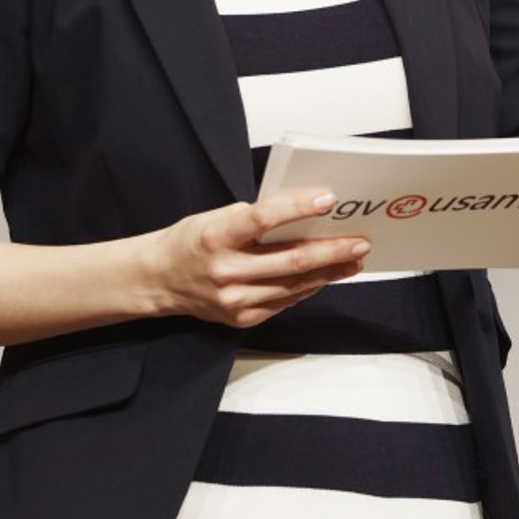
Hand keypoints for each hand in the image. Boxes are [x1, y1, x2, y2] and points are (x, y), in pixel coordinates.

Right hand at [141, 188, 368, 327]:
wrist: (158, 280)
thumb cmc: (192, 242)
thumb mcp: (217, 218)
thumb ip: (256, 218)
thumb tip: (303, 212)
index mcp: (216, 236)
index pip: (263, 219)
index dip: (298, 208)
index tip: (328, 199)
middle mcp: (225, 271)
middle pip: (290, 261)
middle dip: (331, 250)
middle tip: (359, 241)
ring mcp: (233, 299)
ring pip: (293, 285)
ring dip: (329, 272)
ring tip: (353, 259)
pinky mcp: (241, 318)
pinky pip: (284, 301)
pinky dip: (308, 287)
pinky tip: (326, 276)